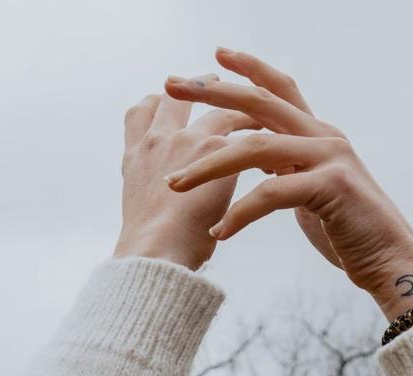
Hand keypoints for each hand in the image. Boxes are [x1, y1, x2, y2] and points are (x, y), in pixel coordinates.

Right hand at [114, 81, 258, 268]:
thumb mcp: (142, 213)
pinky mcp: (214, 150)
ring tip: (260, 118)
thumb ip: (156, 195)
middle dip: (198, 89)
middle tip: (218, 85)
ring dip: (240, 110)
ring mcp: (184, 140)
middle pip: (173, 99)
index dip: (158, 102)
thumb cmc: (152, 250)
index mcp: (135, 156)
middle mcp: (157, 140)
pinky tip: (277, 148)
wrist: (156, 254)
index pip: (140, 114)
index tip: (173, 96)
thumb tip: (170, 204)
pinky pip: (244, 132)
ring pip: (218, 112)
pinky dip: (261, 136)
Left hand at [163, 49, 412, 318]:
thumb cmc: (349, 229)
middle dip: (213, 92)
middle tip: (173, 84)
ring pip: (255, 147)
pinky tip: (219, 233)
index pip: (280, 89)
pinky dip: (240, 214)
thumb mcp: (311, 189)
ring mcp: (329, 158)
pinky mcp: (330, 187)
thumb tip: (260, 157)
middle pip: (260, 103)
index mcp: (318, 134)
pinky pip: (271, 193)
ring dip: (209, 165)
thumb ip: (288, 166)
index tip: (215, 56)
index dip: (249, 69)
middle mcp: (324, 136)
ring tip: (175, 183)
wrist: (391, 260)